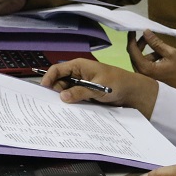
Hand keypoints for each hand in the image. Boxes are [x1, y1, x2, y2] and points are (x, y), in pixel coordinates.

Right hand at [37, 58, 157, 117]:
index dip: (48, 78)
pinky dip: (71, 102)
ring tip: (59, 108)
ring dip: (63, 98)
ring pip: (65, 90)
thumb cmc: (117, 83)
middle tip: (50, 104)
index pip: (57, 69)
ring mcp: (81, 83)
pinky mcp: (85, 92)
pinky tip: (69, 110)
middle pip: (59, 81)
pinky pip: (74, 96)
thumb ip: (80, 92)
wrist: (133, 91)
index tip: (43, 89)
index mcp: (79, 66)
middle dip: (55, 91)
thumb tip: (63, 97)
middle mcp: (78, 74)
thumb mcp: (98, 87)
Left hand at [128, 30, 175, 102]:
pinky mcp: (147, 75)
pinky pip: (144, 62)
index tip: (133, 29)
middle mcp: (141, 72)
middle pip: (134, 53)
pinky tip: (159, 53)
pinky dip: (149, 55)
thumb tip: (145, 31)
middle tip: (146, 33)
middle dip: (139, 42)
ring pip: (139, 57)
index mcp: (145, 68)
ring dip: (145, 49)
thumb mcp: (170, 53)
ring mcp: (143, 75)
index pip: (132, 50)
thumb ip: (156, 43)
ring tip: (156, 42)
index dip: (131, 38)